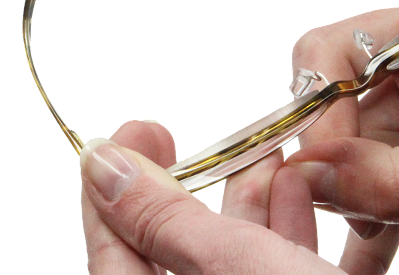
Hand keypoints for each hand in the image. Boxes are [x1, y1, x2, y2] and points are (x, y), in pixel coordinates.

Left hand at [81, 120, 341, 274]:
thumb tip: (101, 166)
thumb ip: (164, 221)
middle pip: (170, 256)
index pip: (111, 257)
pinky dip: (285, 232)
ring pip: (228, 263)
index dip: (110, 191)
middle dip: (180, 188)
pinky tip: (297, 190)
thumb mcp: (238, 274)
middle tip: (175, 137)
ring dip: (242, 203)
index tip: (122, 137)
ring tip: (259, 151)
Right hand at [259, 0, 398, 272]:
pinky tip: (362, 242)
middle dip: (323, 120)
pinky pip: (341, 157)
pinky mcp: (395, 131)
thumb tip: (308, 170)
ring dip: (339, 175)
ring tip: (385, 222)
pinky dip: (344, 202)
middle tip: (343, 184)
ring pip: (326, 116)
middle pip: (329, 54)